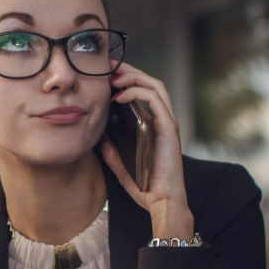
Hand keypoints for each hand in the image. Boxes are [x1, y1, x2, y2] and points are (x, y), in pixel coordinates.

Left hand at [101, 61, 193, 238]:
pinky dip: (137, 92)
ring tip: (113, 78)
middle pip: (150, 82)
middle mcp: (162, 120)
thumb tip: (100, 141)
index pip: (143, 92)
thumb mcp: (122, 168)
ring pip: (155, 85)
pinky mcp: (169, 127)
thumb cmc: (146, 187)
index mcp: (154, 126)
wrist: (162, 201)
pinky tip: (120, 95)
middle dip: (129, 70)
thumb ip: (113, 154)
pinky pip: (155, 99)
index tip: (106, 74)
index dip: (126, 79)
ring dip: (133, 76)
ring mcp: (167, 122)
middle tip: (108, 66)